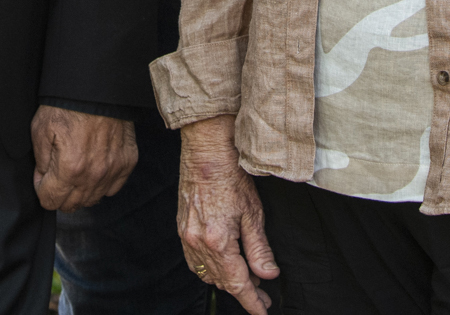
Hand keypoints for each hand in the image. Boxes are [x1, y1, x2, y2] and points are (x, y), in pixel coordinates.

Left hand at [32, 106, 136, 210]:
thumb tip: (44, 178)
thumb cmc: (68, 105)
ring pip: (92, 200)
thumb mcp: (40, 130)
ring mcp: (113, 170)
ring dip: (80, 191)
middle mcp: (94, 175)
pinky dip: (103, 184)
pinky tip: (94, 169)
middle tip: (58, 175)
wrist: (98, 88)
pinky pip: (113, 188)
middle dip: (60, 194)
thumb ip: (41, 162)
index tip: (43, 177)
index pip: (51, 202)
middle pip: (72, 205)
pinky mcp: (127, 162)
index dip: (42, 190)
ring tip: (76, 171)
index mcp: (70, 169)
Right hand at [176, 116, 277, 313]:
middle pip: (221, 281)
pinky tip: (222, 264)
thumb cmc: (231, 176)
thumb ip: (259, 249)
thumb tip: (268, 274)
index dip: (252, 301)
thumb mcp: (254, 214)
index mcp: (218, 241)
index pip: (237, 283)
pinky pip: (194, 261)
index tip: (262, 311)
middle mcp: (197, 243)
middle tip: (262, 293)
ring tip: (245, 279)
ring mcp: (186, 237)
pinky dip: (209, 268)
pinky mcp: (181, 229)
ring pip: (207, 273)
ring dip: (226, 280)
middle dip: (243, 291)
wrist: (206, 151)